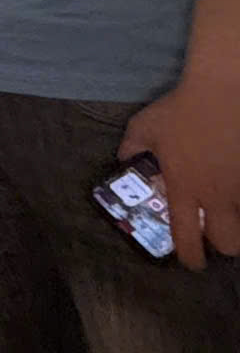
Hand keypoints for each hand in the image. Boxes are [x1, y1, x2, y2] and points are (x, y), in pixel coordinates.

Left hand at [119, 73, 239, 270]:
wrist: (223, 91)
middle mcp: (217, 195)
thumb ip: (132, 148)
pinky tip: (235, 180)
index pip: (187, 237)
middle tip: (216, 232)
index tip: (192, 262)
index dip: (190, 257)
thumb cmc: (181, 109)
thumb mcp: (144, 127)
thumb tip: (124, 160)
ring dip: (236, 219)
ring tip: (227, 206)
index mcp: (185, 189)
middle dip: (223, 245)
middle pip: (229, 243)